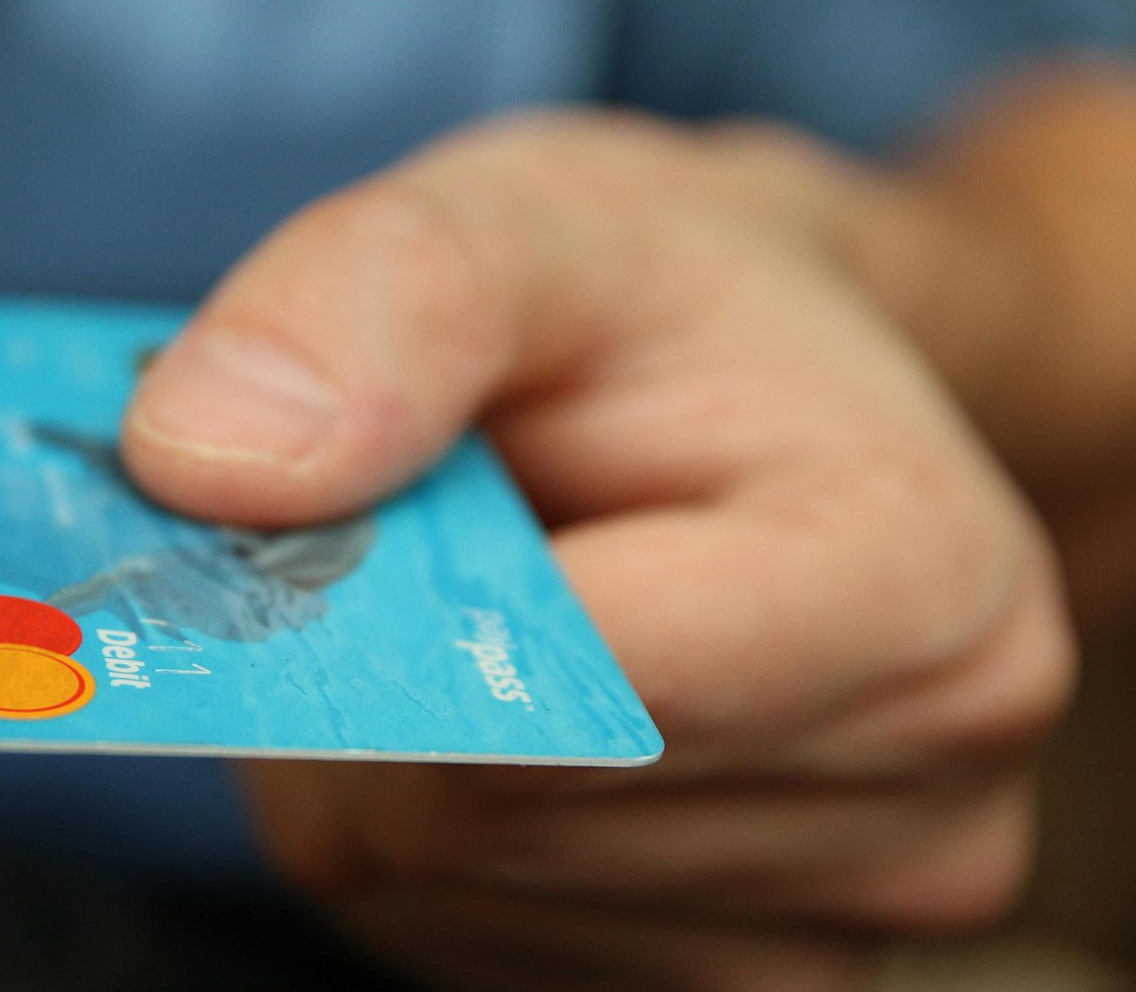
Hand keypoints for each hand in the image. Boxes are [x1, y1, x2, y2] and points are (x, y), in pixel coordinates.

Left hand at [120, 113, 1072, 989]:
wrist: (780, 405)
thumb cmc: (667, 310)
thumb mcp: (537, 217)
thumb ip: (386, 297)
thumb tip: (205, 465)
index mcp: (925, 587)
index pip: (571, 683)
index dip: (387, 602)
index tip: (324, 504)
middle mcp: (931, 801)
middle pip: (483, 813)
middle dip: (370, 669)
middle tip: (406, 539)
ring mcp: (847, 932)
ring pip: (447, 891)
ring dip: (389, 751)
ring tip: (482, 614)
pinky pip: (468, 944)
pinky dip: (430, 833)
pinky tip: (508, 719)